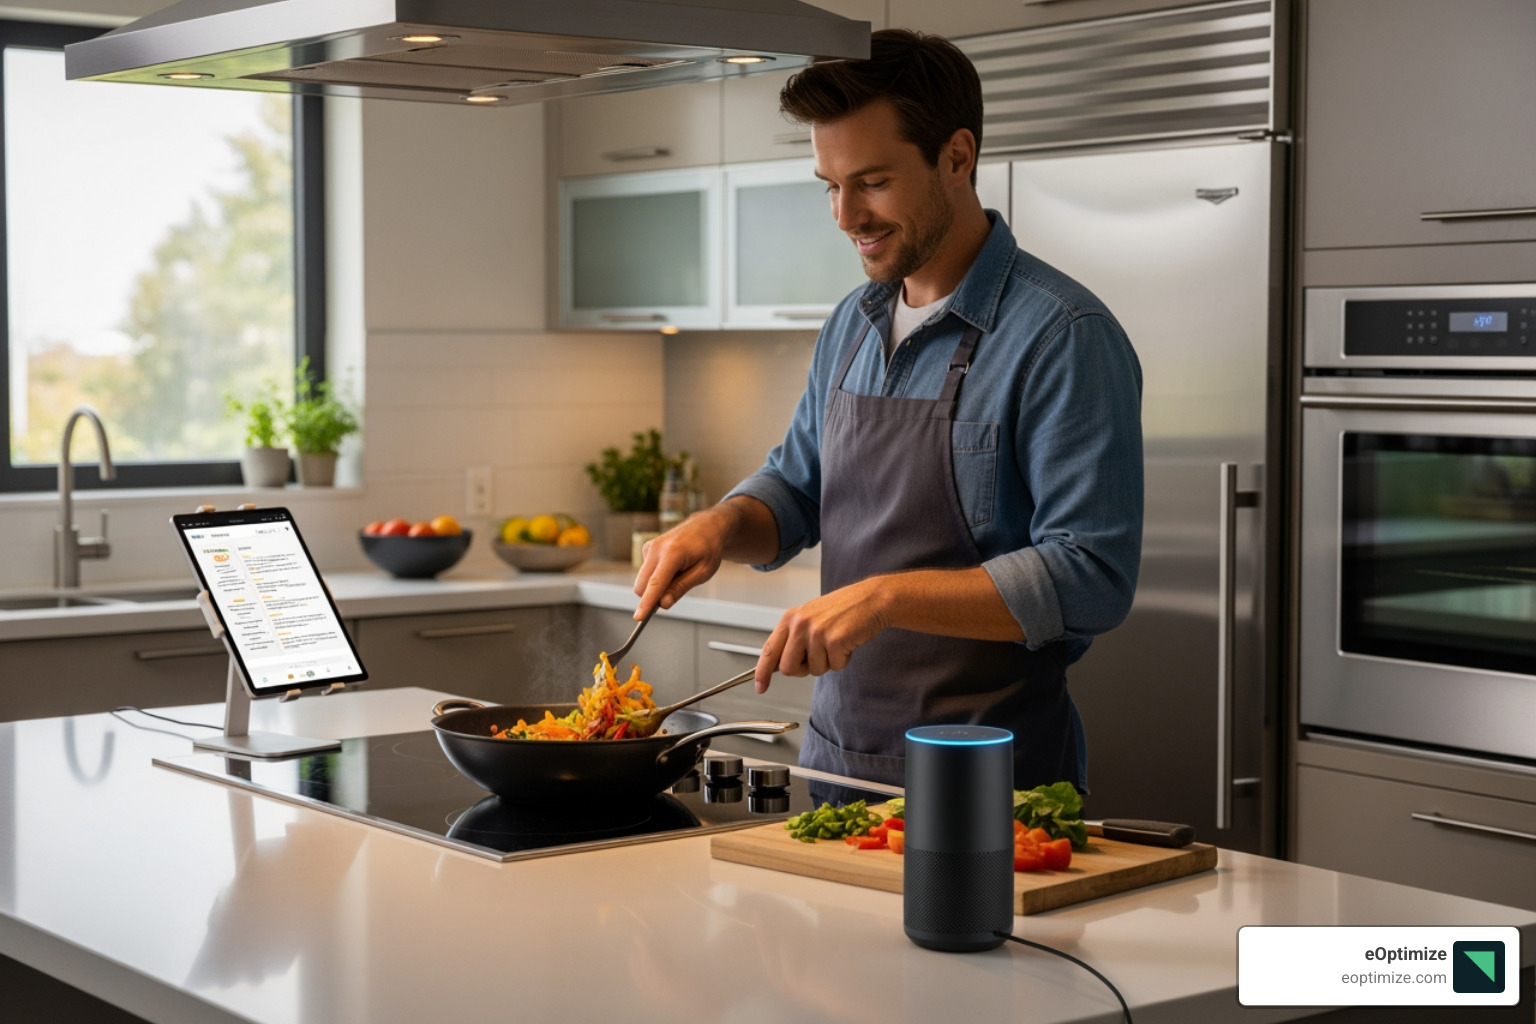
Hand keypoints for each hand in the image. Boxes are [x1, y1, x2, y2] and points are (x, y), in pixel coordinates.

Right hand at [632, 510, 729, 618]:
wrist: (706, 527)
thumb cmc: (708, 548)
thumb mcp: (703, 572)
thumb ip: (681, 588)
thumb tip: (663, 603)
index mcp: (673, 553)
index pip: (655, 583)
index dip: (647, 603)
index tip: (639, 617)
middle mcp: (656, 548)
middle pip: (643, 585)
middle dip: (653, 596)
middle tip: (676, 592)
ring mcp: (649, 547)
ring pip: (643, 581)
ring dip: (657, 586)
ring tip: (679, 574)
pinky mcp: (647, 549)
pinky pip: (646, 573)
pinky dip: (657, 576)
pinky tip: (673, 567)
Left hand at [754, 577, 890, 691]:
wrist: (872, 600)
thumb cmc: (844, 609)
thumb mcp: (811, 617)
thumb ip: (794, 637)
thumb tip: (780, 664)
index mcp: (791, 618)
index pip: (769, 650)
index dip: (763, 672)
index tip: (761, 686)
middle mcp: (800, 624)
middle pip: (788, 668)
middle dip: (803, 669)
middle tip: (818, 656)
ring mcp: (817, 632)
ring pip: (814, 670)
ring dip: (828, 662)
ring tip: (836, 642)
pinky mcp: (835, 641)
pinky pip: (835, 666)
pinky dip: (843, 660)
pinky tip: (847, 642)